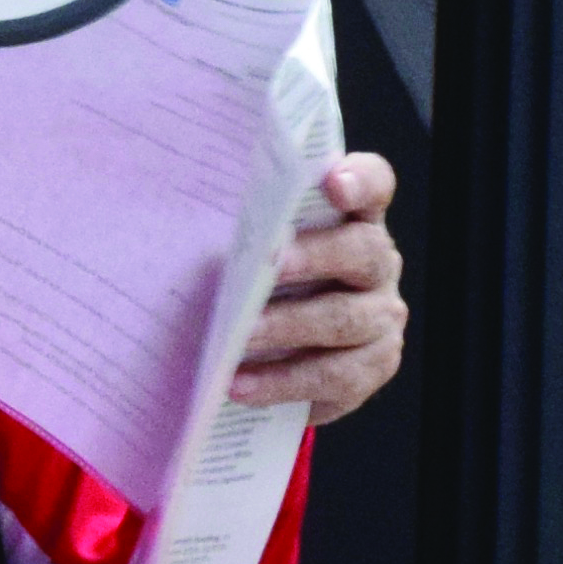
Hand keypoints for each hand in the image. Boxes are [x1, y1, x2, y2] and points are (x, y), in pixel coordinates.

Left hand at [230, 152, 406, 426]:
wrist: (277, 354)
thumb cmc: (259, 283)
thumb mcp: (252, 250)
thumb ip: (244, 233)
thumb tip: (182, 227)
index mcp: (352, 218)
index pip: (373, 184)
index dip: (358, 180)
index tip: (332, 181)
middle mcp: (377, 263)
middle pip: (361, 251)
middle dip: (313, 256)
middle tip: (268, 264)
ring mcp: (381, 315)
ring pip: (345, 319)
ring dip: (288, 327)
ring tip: (238, 338)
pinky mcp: (372, 366)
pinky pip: (333, 376)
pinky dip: (282, 381)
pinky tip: (239, 383)